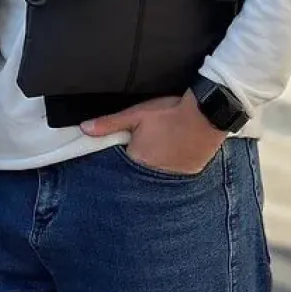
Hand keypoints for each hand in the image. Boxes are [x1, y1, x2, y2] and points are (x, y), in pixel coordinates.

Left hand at [81, 92, 226, 175]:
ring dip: (155, 166)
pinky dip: (171, 167)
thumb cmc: (169, 113)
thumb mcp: (137, 114)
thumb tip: (84, 128)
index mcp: (136, 161)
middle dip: (138, 161)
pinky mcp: (188, 175)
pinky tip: (175, 153)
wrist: (207, 115)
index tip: (126, 144)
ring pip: (156, 175)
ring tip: (162, 148)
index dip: (122, 153)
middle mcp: (152, 177)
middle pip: (138, 172)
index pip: (120, 164)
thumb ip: (109, 124)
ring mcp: (172, 178)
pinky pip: (173, 175)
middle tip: (148, 144)